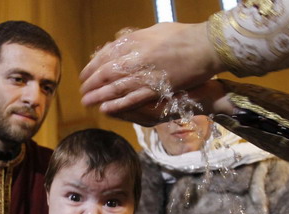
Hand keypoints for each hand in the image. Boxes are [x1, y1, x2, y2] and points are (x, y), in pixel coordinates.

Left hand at [80, 22, 221, 116]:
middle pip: (107, 71)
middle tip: (82, 90)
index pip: (107, 54)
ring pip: (116, 86)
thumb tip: (120, 42)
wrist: (207, 48)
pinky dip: (117, 104)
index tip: (84, 74)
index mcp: (137, 40)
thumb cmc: (184, 37)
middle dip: (92, 82)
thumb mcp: (157, 30)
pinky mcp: (157, 89)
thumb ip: (138, 38)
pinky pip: (132, 98)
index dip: (93, 65)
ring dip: (99, 95)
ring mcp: (147, 73)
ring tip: (87, 101)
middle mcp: (138, 56)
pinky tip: (105, 108)